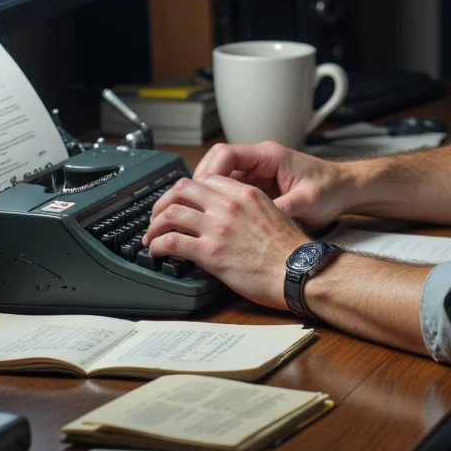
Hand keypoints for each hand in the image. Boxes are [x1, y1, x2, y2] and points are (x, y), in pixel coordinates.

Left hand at [143, 173, 305, 309]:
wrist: (298, 271)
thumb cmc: (290, 250)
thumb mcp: (273, 213)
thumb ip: (249, 208)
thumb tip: (231, 216)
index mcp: (245, 194)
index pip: (205, 179)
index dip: (188, 190)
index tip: (182, 201)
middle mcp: (229, 205)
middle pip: (183, 189)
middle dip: (165, 202)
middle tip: (159, 216)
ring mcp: (218, 227)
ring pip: (172, 213)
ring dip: (155, 225)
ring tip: (151, 236)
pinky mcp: (210, 252)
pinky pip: (172, 241)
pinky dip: (157, 244)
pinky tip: (156, 250)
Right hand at [192, 141, 354, 228]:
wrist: (347, 189)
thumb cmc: (331, 189)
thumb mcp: (307, 202)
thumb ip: (281, 209)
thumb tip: (258, 222)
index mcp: (270, 156)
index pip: (226, 154)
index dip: (208, 172)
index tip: (199, 191)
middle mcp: (261, 161)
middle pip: (218, 164)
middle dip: (201, 184)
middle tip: (189, 206)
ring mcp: (259, 174)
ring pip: (223, 179)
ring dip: (209, 194)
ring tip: (197, 214)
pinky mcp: (261, 187)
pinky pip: (233, 191)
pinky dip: (222, 202)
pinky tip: (217, 219)